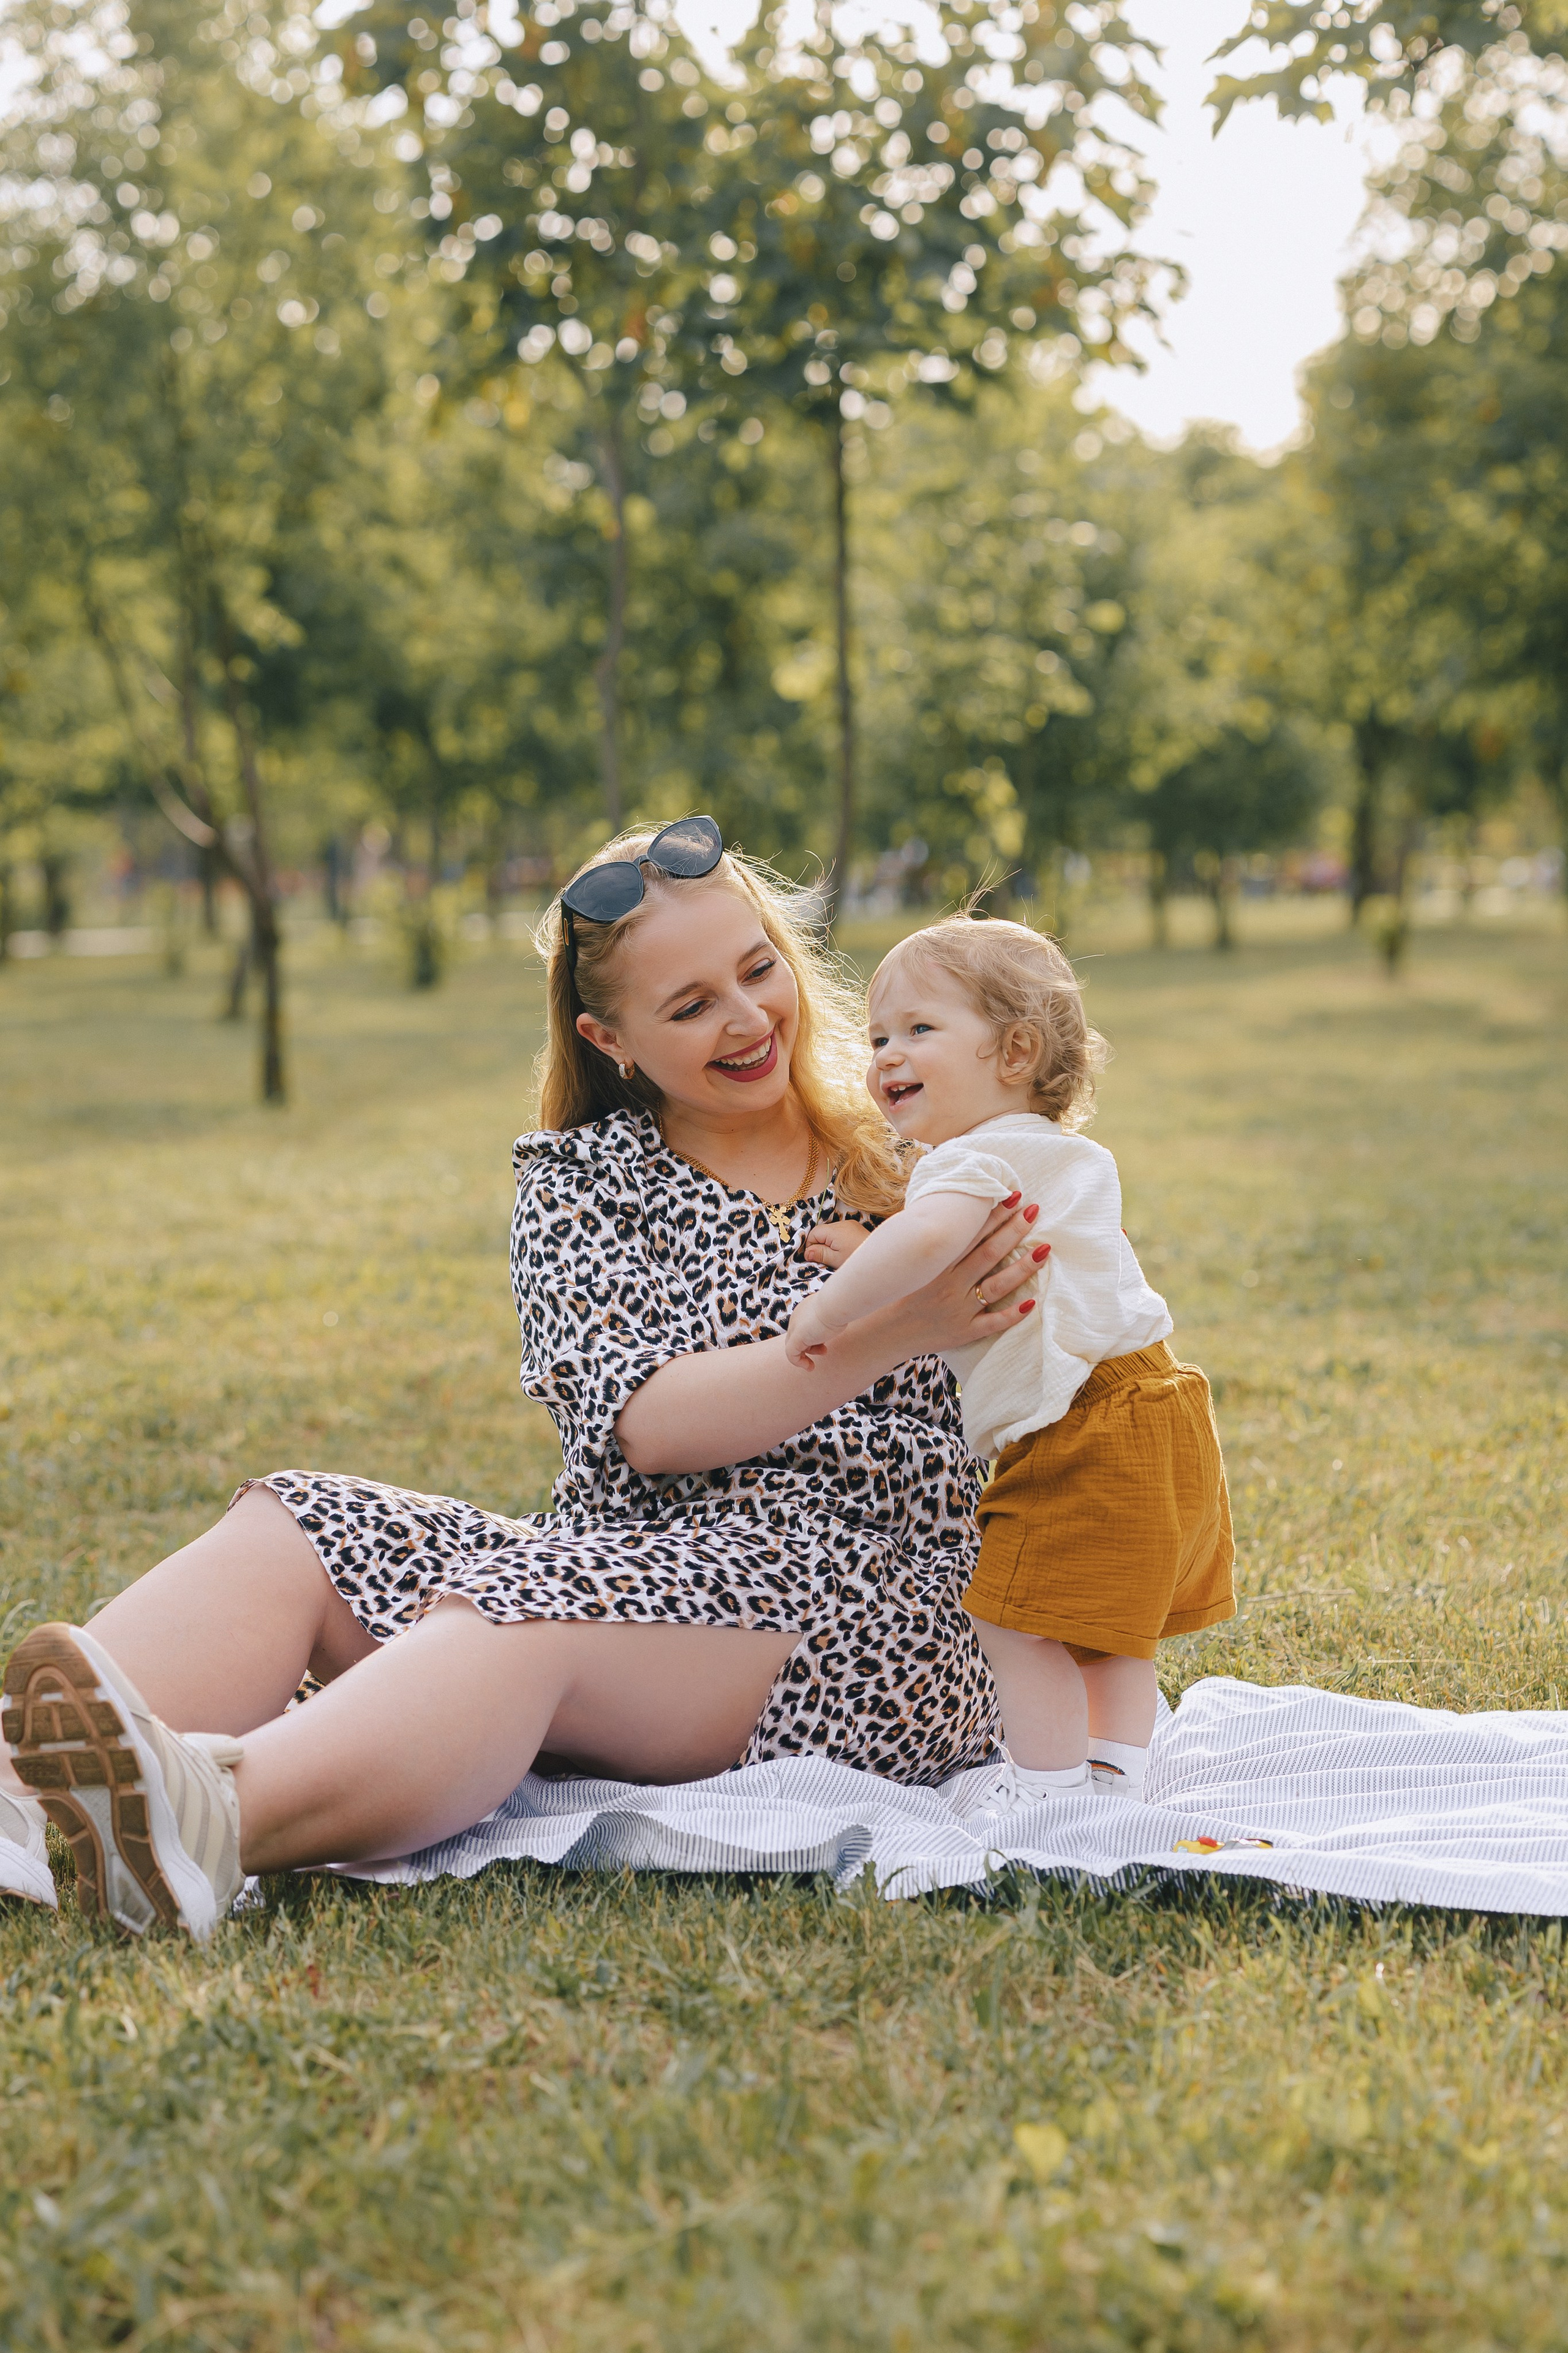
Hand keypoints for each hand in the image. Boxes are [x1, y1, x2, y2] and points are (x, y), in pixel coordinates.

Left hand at [785, 1297, 834, 1369]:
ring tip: (813, 1364)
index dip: (813, 1338)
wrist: (835, 1303)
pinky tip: (809, 1367)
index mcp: (805, 1310)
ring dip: (803, 1357)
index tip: (825, 1344)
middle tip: (824, 1351)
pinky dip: (798, 1362)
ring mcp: (795, 1328)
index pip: (803, 1327)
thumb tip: (841, 1319)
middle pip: (796, 1337)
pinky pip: (791, 1354)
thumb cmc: (840, 1306)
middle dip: (809, 1347)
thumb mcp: (835, 1312)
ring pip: (792, 1346)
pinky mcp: (796, 1338)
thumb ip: (833, 1317)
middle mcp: (797, 1317)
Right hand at [802, 1218, 871, 1268]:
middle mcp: (842, 1224)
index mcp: (835, 1230)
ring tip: (836, 1256)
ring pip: (831, 1232)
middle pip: (822, 1231)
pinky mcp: (856, 1228)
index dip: (811, 1246)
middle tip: (826, 1259)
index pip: (814, 1233)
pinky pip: (841, 1232)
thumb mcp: (835, 1260)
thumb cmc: (857, 1260)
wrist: (881, 1257)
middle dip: (820, 1244)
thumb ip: (819, 1254)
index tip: (814, 1258)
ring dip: (829, 1243)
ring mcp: (850, 1225)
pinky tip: (844, 1251)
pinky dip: (838, 1241)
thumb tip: (807, 1253)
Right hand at [889, 1192, 1046, 1358]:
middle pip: (988, 1254)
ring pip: (997, 1285)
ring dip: (1023, 1267)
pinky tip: (1033, 1302)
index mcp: (935, 1264)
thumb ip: (928, 1242)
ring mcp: (958, 1309)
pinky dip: (1012, 1314)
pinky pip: (992, 1323)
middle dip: (1013, 1231)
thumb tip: (948, 1214)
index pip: (970, 1234)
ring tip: (1044, 1249)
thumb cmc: (897, 1292)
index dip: (993, 1215)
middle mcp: (949, 1284)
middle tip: (1033, 1211)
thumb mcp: (906, 1262)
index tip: (1013, 1197)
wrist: (882, 1333)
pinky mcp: (964, 1332)